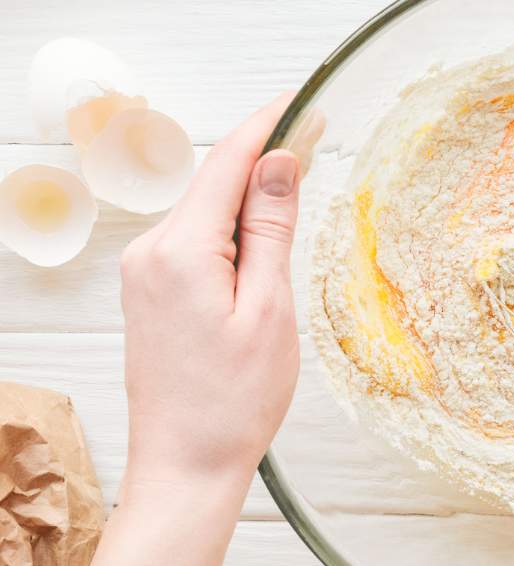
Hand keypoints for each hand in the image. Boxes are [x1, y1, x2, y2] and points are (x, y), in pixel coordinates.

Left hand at [119, 95, 303, 502]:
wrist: (186, 465)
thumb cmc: (234, 401)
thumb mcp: (269, 309)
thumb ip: (271, 228)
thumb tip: (279, 162)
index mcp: (181, 251)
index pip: (227, 163)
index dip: (268, 125)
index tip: (304, 100)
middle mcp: (149, 253)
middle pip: (213, 183)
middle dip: (264, 158)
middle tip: (317, 139)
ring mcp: (143, 274)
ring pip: (204, 213)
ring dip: (249, 196)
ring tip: (299, 190)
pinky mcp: (148, 294)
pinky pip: (193, 242)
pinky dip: (229, 228)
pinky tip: (261, 237)